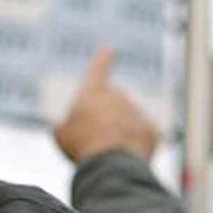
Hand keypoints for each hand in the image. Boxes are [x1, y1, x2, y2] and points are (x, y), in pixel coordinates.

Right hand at [54, 45, 157, 163]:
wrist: (112, 163)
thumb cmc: (82, 146)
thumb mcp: (61, 135)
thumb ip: (65, 125)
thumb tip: (67, 126)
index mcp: (93, 91)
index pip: (98, 68)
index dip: (101, 59)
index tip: (107, 48)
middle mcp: (118, 95)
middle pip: (113, 104)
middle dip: (106, 117)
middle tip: (96, 139)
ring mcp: (136, 111)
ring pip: (128, 121)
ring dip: (120, 133)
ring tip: (108, 153)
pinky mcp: (151, 129)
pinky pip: (141, 136)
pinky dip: (133, 146)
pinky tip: (123, 157)